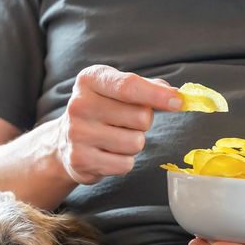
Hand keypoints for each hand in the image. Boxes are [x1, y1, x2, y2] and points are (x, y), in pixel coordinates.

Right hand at [56, 65, 182, 184]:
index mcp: (90, 79)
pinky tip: (108, 153)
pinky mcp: (80, 160)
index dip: (157, 95)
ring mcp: (77, 133)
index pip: (129, 86)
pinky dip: (124, 162)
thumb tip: (176, 95)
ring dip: (134, 143)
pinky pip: (124, 164)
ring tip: (116, 138)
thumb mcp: (118, 90)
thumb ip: (148, 88)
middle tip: (126, 122)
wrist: (65, 140)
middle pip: (140, 117)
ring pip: (135, 143)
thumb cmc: (102, 110)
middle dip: (143, 122)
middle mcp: (79, 104)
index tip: (178, 102)